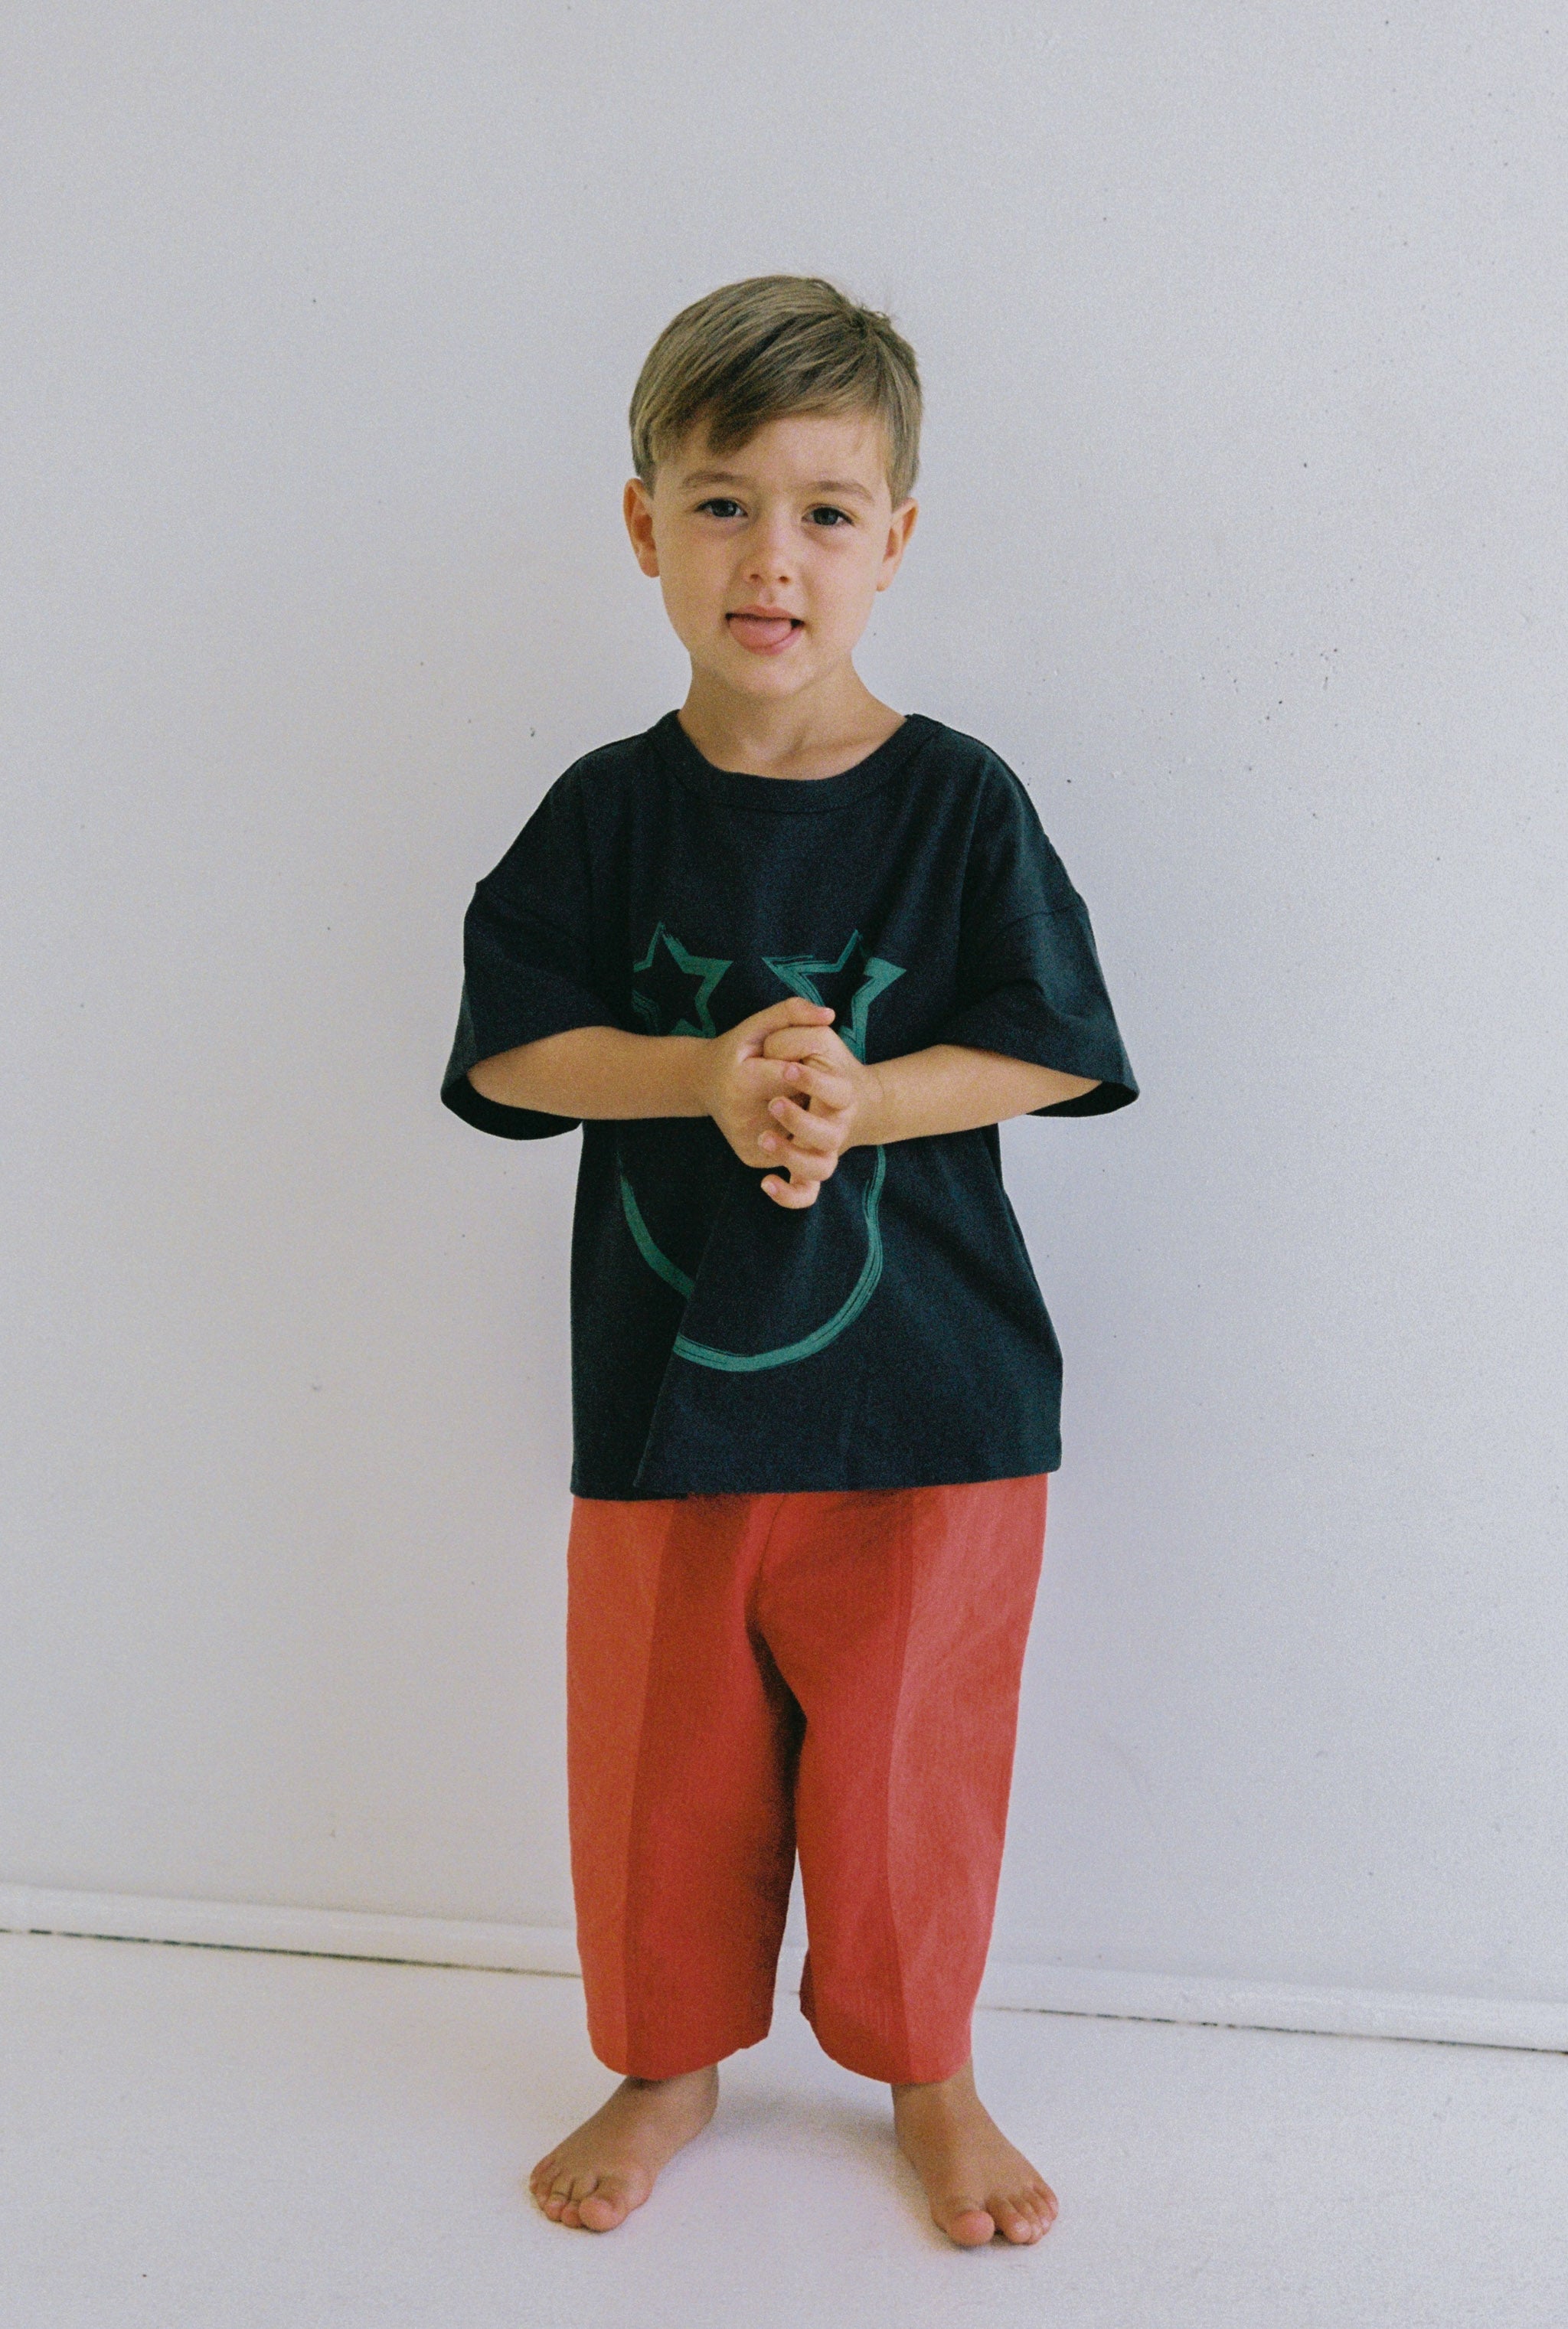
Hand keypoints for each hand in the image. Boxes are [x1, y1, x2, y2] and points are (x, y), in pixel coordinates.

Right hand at [693, 996, 836, 1176]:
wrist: (703, 1083)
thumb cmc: (737, 1050)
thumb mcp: (758, 1024)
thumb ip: (793, 1012)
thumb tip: (830, 1015)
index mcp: (744, 1083)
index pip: (796, 1075)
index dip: (803, 1066)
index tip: (797, 1061)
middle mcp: (743, 1117)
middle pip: (800, 1103)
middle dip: (805, 1091)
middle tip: (793, 1082)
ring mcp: (748, 1141)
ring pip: (800, 1128)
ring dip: (804, 1113)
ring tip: (790, 1099)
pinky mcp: (752, 1157)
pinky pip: (791, 1145)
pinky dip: (795, 1130)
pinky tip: (786, 1116)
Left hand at [755, 1018, 885, 1209]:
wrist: (743, 1081)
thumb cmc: (774, 1053)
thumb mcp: (781, 1028)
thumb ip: (798, 1013)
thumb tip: (827, 1013)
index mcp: (835, 1091)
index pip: (837, 1091)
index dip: (813, 1082)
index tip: (786, 1070)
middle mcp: (831, 1123)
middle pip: (830, 1135)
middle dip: (801, 1121)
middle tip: (773, 1103)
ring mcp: (816, 1148)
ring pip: (820, 1168)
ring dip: (792, 1156)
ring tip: (763, 1137)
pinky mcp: (797, 1167)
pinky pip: (804, 1192)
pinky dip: (789, 1195)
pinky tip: (766, 1181)